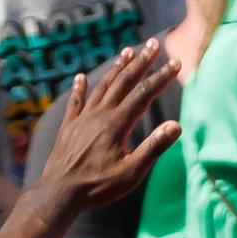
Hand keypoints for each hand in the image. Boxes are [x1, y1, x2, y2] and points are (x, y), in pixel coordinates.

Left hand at [34, 42, 181, 208]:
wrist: (60, 193)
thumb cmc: (98, 186)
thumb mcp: (132, 172)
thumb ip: (154, 147)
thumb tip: (176, 125)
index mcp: (117, 124)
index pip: (144, 94)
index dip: (161, 77)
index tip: (176, 63)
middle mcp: (99, 115)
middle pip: (123, 82)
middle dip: (141, 62)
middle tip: (154, 44)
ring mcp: (82, 119)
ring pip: (102, 87)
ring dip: (116, 68)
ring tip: (127, 52)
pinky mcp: (68, 127)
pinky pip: (75, 101)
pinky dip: (79, 88)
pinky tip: (80, 77)